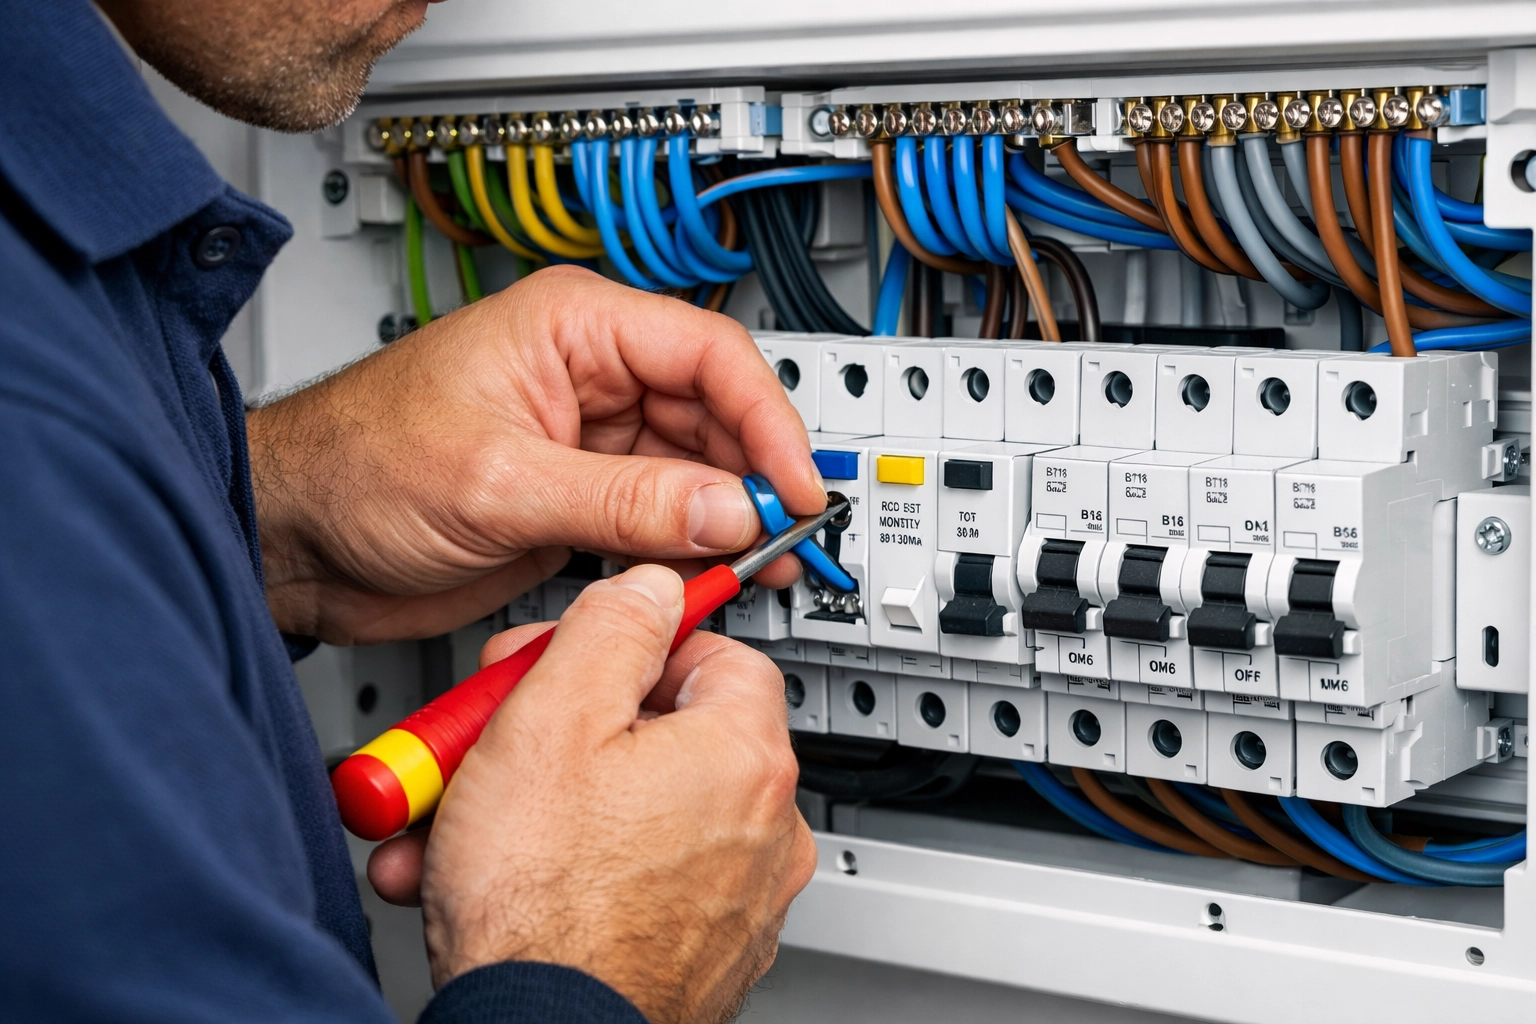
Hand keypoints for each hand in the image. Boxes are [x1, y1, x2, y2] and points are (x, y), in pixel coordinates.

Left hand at [247, 266, 823, 644]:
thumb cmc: (352, 464)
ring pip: (695, 471)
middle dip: (755, 475)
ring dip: (730, 518)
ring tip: (764, 562)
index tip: (794, 483)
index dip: (766, 419)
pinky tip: (712, 574)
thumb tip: (725, 508)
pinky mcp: (577, 502)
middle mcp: (590, 377)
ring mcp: (587, 443)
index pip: (708, 355)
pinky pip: (658, 518)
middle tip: (786, 535)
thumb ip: (622, 500)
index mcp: (573, 328)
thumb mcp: (500, 482)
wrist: (292, 540)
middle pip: (714, 415)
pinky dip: (689, 549)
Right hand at [376, 564, 814, 1022]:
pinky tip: (503, 880)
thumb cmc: (541, 902)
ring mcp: (738, 899)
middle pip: (668, 733)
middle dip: (565, 729)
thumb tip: (648, 588)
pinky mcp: (703, 953)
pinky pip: (638, 880)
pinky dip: (574, 871)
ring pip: (638, 812)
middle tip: (497, 739)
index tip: (578, 656)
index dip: (629, 645)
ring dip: (550, 806)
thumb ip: (611, 627)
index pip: (714, 651)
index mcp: (745, 755)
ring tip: (467, 825)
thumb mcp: (554, 713)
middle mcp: (765, 828)